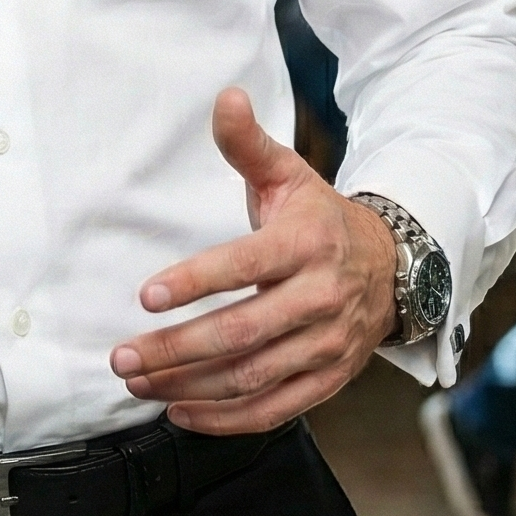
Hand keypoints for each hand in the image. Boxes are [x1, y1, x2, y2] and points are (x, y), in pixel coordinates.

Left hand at [108, 88, 399, 435]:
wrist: (392, 269)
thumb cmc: (320, 219)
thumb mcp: (289, 175)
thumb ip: (248, 143)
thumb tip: (225, 96)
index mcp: (306, 244)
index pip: (245, 266)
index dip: (195, 282)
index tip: (147, 295)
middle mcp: (319, 298)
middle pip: (242, 332)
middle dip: (176, 349)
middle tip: (123, 357)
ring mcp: (325, 345)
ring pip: (252, 376)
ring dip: (189, 386)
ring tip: (138, 383)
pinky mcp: (326, 381)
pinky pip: (273, 409)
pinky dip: (225, 419)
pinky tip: (179, 411)